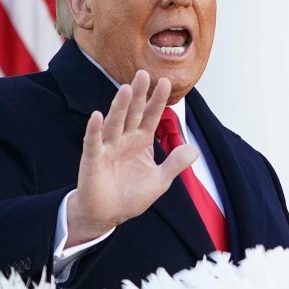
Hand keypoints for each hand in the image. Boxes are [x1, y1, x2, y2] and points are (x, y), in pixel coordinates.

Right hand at [65, 70, 197, 247]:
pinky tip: (97, 116)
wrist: (108, 214)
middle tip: (144, 73)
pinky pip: (94, 142)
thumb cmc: (131, 195)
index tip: (166, 82)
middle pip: (133, 113)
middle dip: (138, 94)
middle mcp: (125, 140)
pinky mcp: (93, 159)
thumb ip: (176, 163)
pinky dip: (95, 130)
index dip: (157, 101)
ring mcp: (108, 147)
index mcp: (141, 142)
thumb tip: (195, 149)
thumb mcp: (160, 180)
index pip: (151, 116)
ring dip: (119, 106)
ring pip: (115, 122)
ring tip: (126, 88)